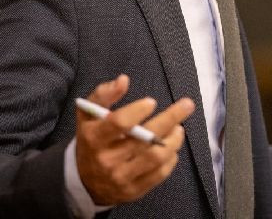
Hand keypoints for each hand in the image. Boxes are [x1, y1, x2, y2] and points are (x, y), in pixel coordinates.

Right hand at [75, 74, 194, 204]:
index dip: (137, 111)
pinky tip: (172, 147)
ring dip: (173, 140)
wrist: (84, 182)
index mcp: (94, 138)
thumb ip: (103, 94)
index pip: (119, 123)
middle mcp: (107, 160)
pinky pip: (159, 174)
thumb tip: (123, 80)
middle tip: (187, 105)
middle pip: (144, 139)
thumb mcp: (88, 115)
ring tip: (179, 128)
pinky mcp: (134, 191)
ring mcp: (121, 177)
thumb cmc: (91, 140)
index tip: (152, 101)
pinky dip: (171, 159)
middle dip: (170, 119)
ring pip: (155, 157)